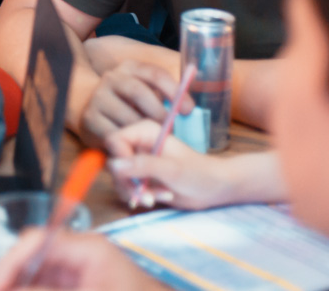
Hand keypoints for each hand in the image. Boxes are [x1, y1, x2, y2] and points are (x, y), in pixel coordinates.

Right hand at [0, 229, 163, 290]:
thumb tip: (9, 288)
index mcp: (87, 247)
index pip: (36, 240)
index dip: (10, 261)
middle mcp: (81, 257)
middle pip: (33, 262)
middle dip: (13, 279)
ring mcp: (82, 277)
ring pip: (39, 279)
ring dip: (23, 286)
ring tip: (5, 289)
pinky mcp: (82, 288)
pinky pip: (49, 287)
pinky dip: (35, 290)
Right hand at [79, 60, 192, 148]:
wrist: (89, 108)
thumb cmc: (128, 104)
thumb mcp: (145, 92)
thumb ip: (164, 96)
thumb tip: (190, 108)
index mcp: (130, 68)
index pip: (155, 74)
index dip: (174, 90)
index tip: (188, 110)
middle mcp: (112, 78)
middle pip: (139, 92)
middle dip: (159, 114)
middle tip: (171, 131)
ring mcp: (98, 98)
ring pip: (127, 116)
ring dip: (145, 132)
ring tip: (157, 143)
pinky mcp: (90, 119)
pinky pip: (115, 134)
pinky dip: (130, 145)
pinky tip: (140, 150)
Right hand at [108, 122, 283, 209]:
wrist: (215, 188)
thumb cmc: (199, 173)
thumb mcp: (171, 169)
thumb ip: (142, 165)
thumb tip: (113, 165)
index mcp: (144, 131)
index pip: (114, 141)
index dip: (119, 160)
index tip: (134, 177)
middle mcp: (137, 144)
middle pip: (114, 162)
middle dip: (128, 182)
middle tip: (146, 195)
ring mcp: (138, 161)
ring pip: (118, 178)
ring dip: (136, 192)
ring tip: (158, 197)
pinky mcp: (140, 177)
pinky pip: (126, 188)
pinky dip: (140, 197)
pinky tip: (159, 197)